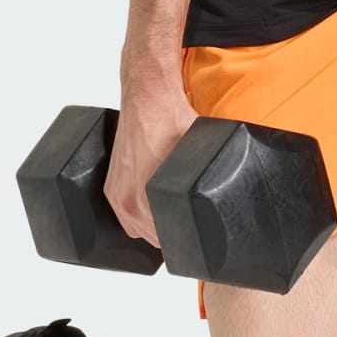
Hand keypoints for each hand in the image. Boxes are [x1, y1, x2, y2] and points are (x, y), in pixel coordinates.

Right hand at [107, 76, 199, 249]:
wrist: (148, 95)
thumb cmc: (173, 120)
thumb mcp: (200, 157)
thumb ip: (208, 183)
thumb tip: (226, 198)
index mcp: (144, 200)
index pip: (166, 240)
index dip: (186, 239)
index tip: (197, 232)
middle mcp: (125, 200)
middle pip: (153, 239)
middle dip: (172, 233)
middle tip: (190, 220)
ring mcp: (115, 193)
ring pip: (138, 228)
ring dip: (154, 226)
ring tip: (174, 212)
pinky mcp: (110, 183)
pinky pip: (125, 214)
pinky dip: (139, 214)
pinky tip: (154, 205)